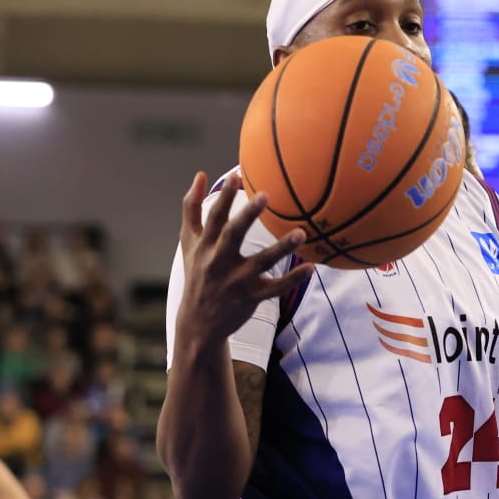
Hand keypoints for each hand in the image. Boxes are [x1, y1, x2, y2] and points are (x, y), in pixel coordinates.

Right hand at [175, 171, 312, 347]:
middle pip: (233, 235)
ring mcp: (236, 281)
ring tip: (302, 233)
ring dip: (282, 248)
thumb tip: (201, 175)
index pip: (214, 218)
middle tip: (265, 195)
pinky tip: (311, 267)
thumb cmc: (197, 272)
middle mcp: (219, 262)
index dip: (225, 197)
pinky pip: (275, 288)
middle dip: (247, 216)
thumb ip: (191, 208)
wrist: (198, 323)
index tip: (237, 176)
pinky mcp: (251, 297)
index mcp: (204, 246)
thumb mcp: (188, 243)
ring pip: (261, 262)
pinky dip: (293, 279)